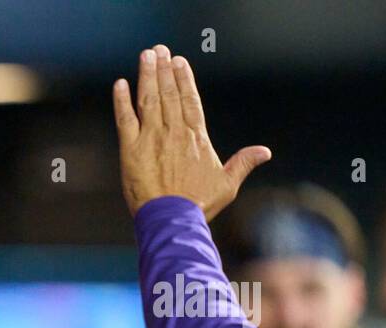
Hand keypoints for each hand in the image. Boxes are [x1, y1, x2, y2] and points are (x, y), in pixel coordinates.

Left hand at [112, 45, 270, 221]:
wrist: (172, 220)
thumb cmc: (199, 205)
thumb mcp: (227, 184)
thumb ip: (243, 163)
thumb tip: (265, 151)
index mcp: (196, 137)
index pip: (190, 100)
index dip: (184, 79)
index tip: (179, 62)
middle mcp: (173, 132)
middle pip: (168, 94)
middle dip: (164, 70)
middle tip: (160, 50)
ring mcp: (151, 139)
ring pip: (148, 100)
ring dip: (147, 76)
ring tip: (147, 56)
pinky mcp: (130, 150)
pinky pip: (125, 119)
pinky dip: (121, 101)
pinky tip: (120, 84)